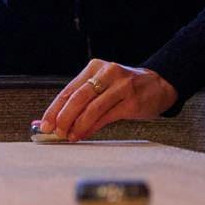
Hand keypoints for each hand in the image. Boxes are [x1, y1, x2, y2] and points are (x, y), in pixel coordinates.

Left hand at [37, 60, 176, 142]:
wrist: (160, 84)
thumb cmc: (126, 87)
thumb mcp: (103, 85)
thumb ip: (81, 100)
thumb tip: (55, 120)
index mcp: (95, 68)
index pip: (69, 90)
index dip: (54, 109)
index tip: (44, 124)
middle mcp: (107, 73)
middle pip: (78, 98)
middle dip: (63, 118)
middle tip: (55, 132)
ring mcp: (121, 86)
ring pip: (92, 109)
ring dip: (77, 126)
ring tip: (69, 136)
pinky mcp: (132, 101)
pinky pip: (106, 117)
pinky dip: (91, 128)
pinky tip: (83, 134)